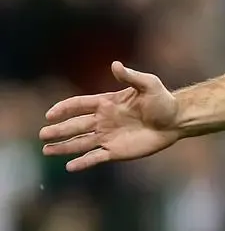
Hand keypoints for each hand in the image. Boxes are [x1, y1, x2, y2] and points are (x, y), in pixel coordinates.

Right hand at [41, 61, 181, 171]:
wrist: (176, 121)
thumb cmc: (163, 101)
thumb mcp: (148, 84)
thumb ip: (130, 76)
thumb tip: (115, 64)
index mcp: (107, 103)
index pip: (79, 105)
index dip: (63, 109)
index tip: (49, 115)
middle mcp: (103, 121)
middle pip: (75, 125)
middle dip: (58, 130)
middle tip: (42, 134)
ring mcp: (108, 137)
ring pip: (80, 143)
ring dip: (63, 147)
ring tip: (46, 150)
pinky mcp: (116, 151)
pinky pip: (95, 157)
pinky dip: (82, 162)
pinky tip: (70, 166)